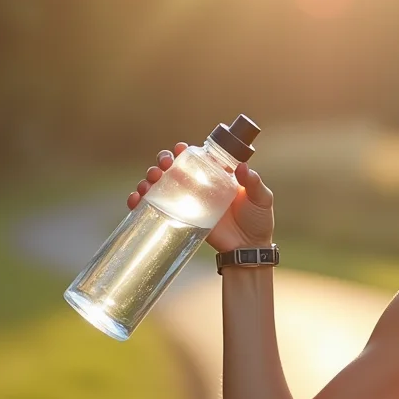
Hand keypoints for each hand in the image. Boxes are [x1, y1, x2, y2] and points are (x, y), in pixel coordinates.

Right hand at [128, 143, 274, 252]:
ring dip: (149, 180)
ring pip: (161, 186)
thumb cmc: (259, 221)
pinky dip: (141, 203)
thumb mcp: (261, 198)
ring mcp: (188, 203)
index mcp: (216, 176)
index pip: (197, 158)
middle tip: (162, 166)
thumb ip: (254, 183)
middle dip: (162, 163)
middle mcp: (199, 186)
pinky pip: (157, 209)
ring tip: (149, 182)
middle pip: (173, 169)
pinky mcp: (181, 220)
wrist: (249, 249)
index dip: (184, 151)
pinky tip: (136, 200)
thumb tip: (243, 168)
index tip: (180, 149)